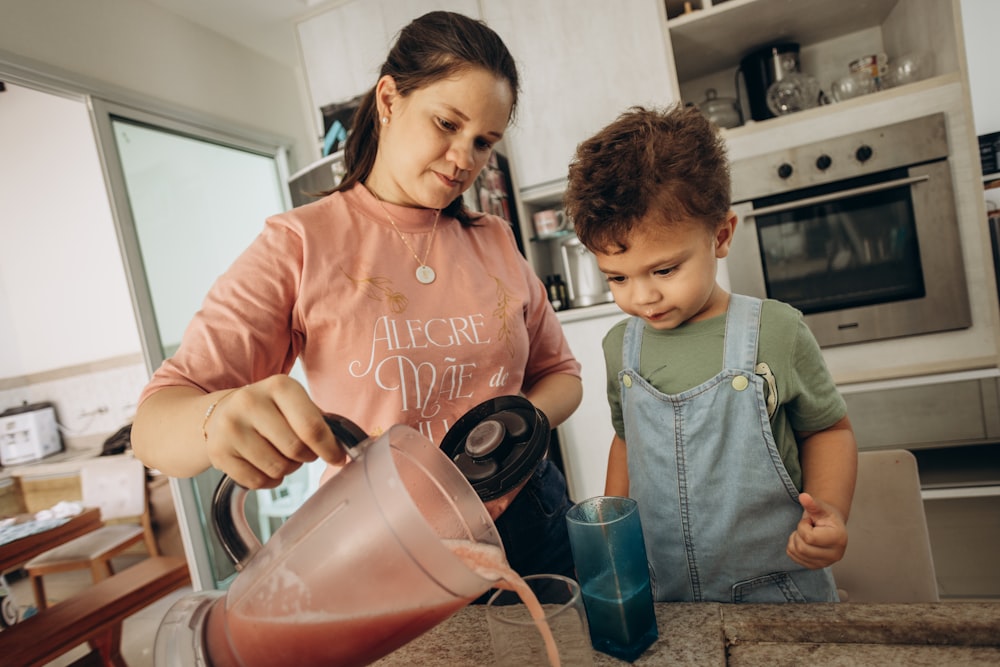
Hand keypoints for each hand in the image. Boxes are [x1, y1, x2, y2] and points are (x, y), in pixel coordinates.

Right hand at [203, 375, 346, 488]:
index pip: (311, 426)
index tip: (337, 458)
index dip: (328, 448)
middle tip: (301, 452)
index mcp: (279, 386)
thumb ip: (320, 422)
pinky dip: (268, 481)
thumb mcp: (294, 403)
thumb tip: (343, 449)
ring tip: (279, 454)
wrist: (220, 412)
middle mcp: (250, 402)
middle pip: (295, 450)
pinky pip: (256, 483)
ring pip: (277, 469)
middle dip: (306, 457)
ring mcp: (230, 428)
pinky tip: (263, 465)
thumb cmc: (269, 410)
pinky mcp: (217, 452)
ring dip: (287, 469)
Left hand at [786, 492, 847, 568]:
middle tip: (807, 527)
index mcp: (839, 539)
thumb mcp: (820, 507)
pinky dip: (793, 547)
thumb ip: (812, 503)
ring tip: (805, 533)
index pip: (809, 538)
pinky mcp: (815, 566)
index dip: (803, 526)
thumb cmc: (826, 516)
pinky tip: (803, 541)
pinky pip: (793, 558)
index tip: (810, 522)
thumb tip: (803, 496)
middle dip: (798, 533)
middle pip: (802, 548)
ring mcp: (826, 563)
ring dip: (794, 539)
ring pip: (796, 553)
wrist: (830, 527)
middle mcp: (835, 555)